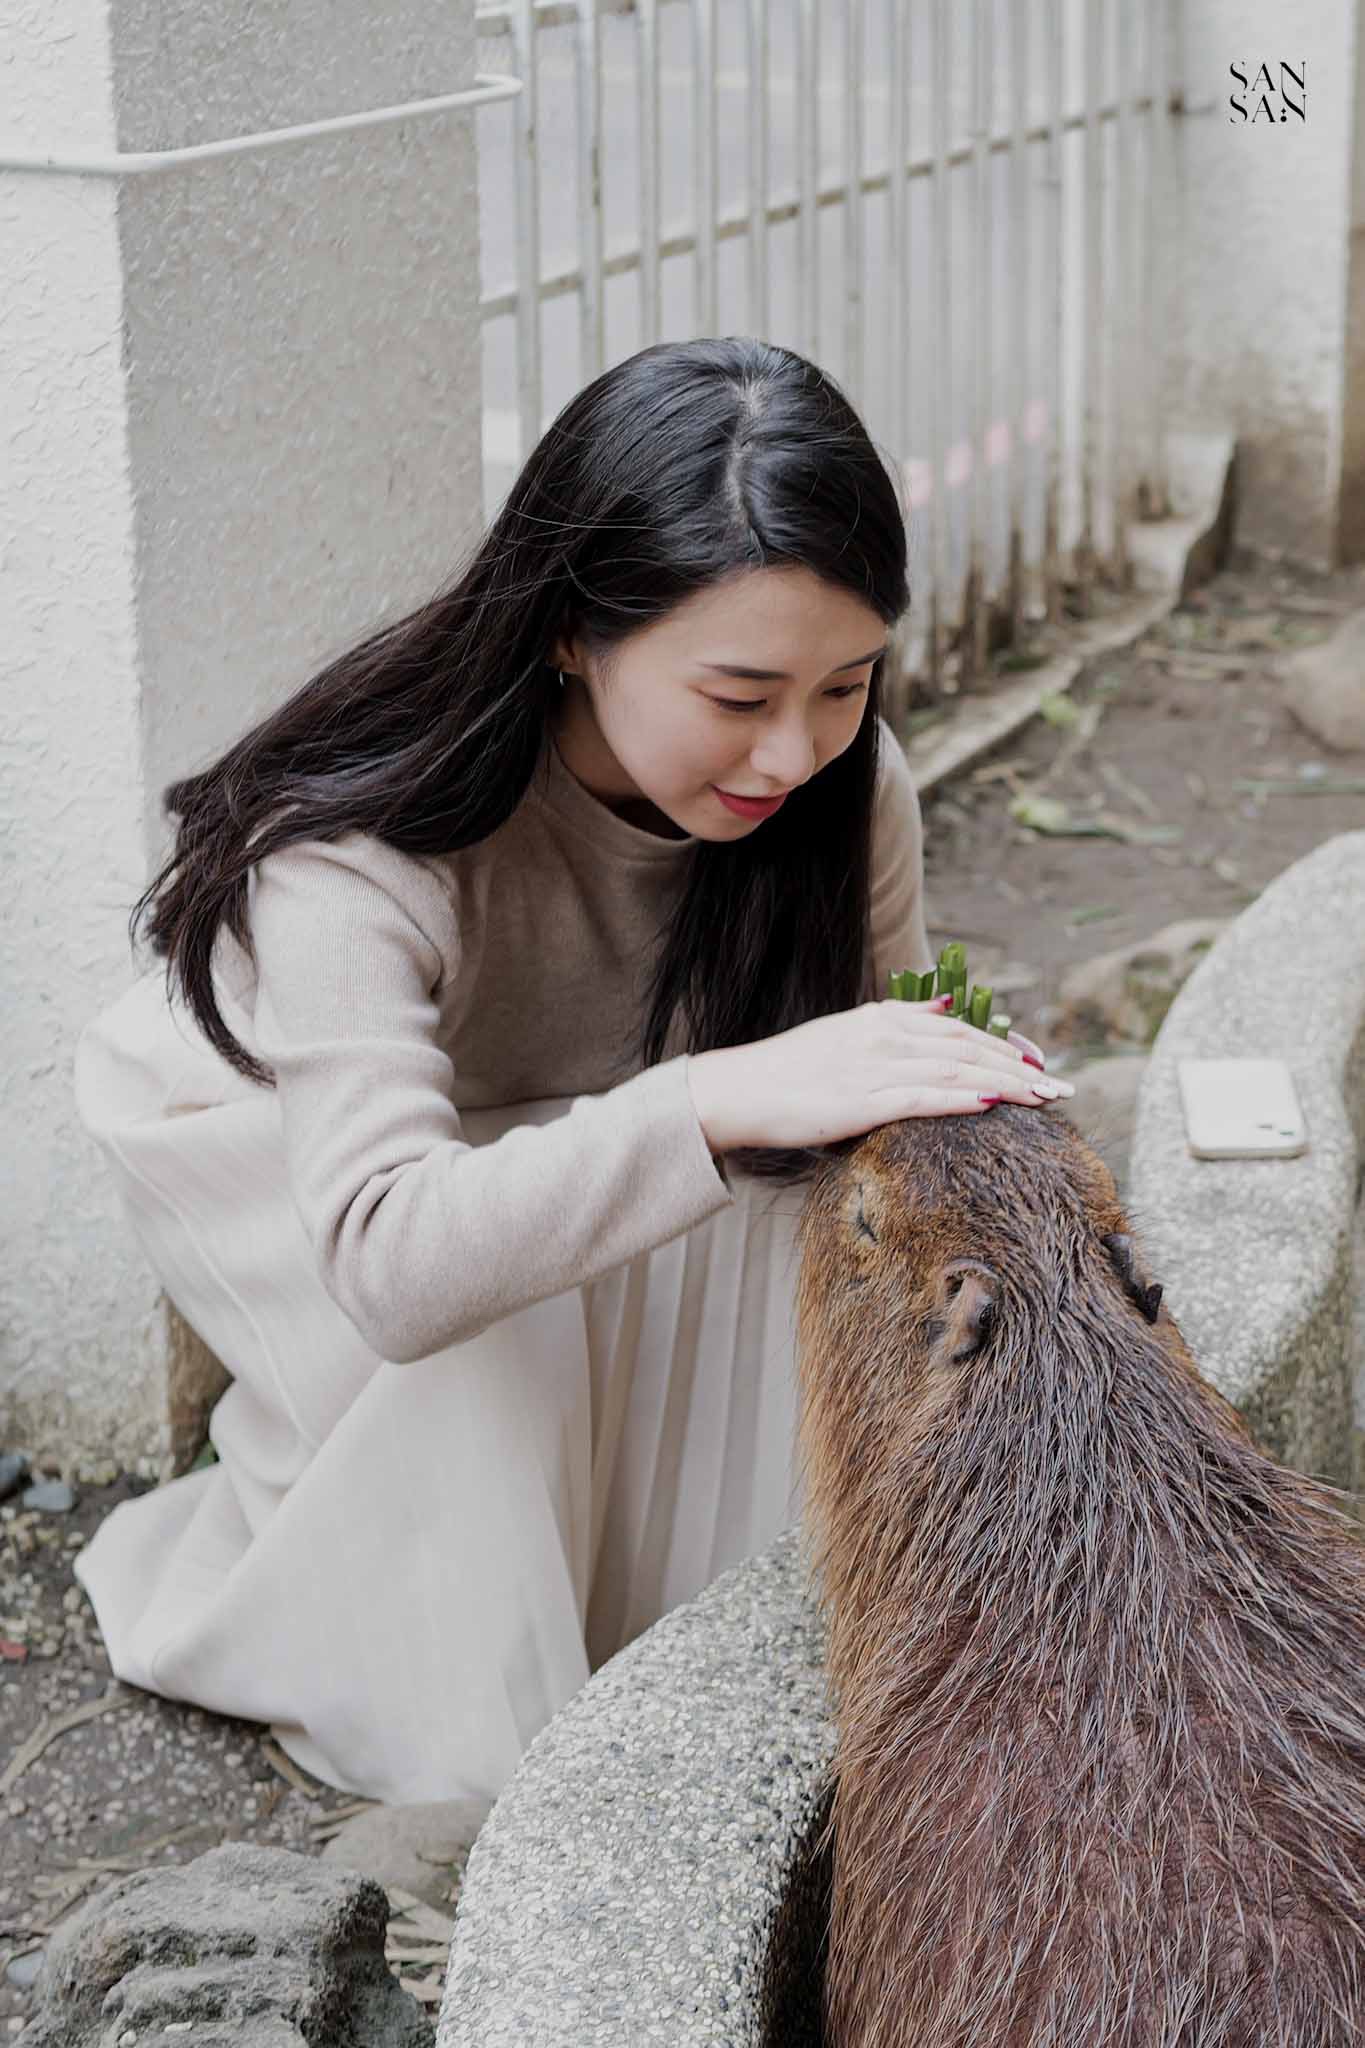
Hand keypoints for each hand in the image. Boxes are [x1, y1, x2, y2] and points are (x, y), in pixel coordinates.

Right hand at [685, 995, 1072, 1153]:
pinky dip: (961, 1099)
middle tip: (1059, 1086)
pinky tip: (993, 1105)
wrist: (738, 1090)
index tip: (1039, 1062)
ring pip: (955, 1071)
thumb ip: (900, 1020)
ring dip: (1005, 1085)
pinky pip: (922, 1097)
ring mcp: (873, 1066)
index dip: (1004, 1045)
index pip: (959, 1028)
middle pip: (967, 1049)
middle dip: (1019, 1068)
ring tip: (1043, 1099)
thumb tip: (949, 1003)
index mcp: (882, 1019)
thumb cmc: (789, 1072)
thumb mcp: (847, 1032)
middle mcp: (883, 1035)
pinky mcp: (860, 1099)